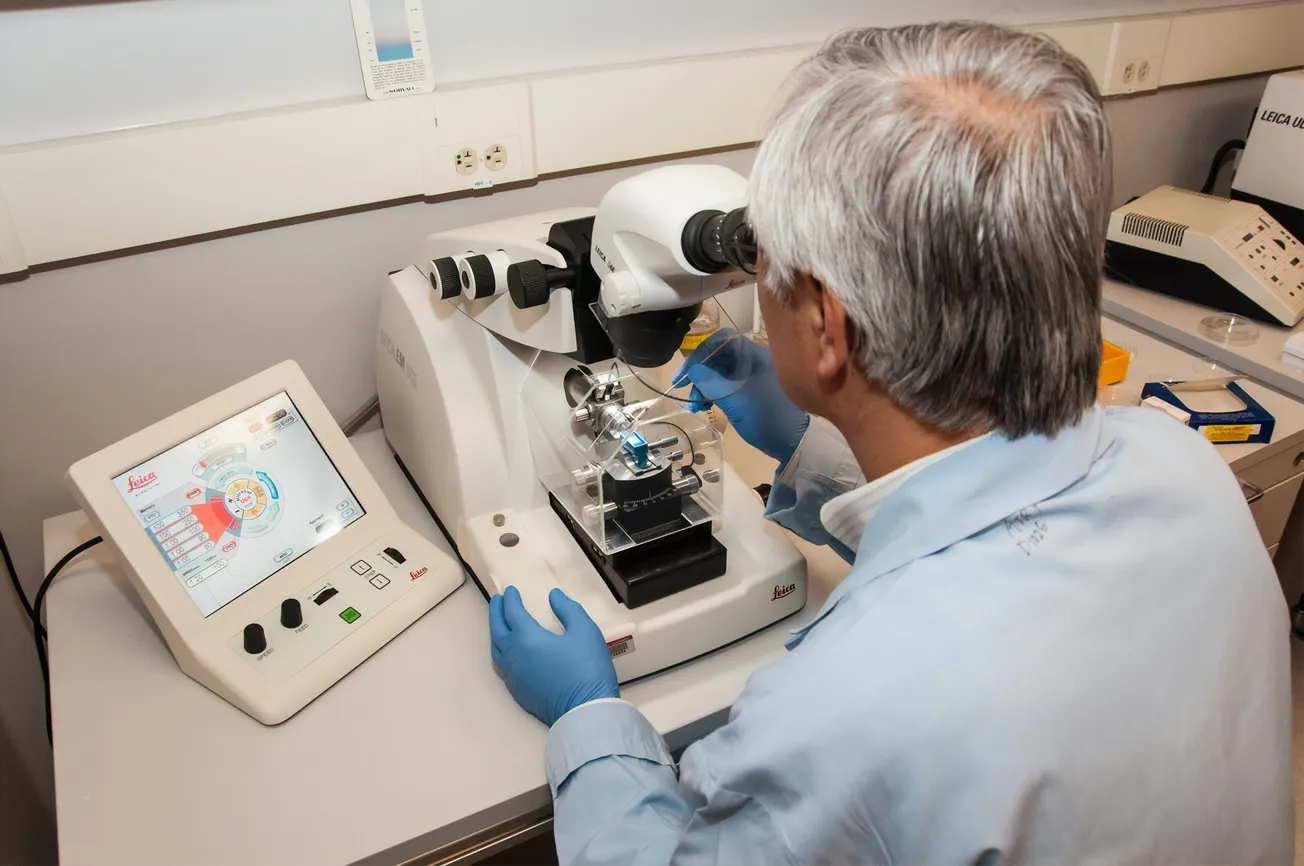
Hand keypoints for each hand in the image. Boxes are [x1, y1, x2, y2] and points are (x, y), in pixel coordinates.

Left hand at [488, 586, 618, 725]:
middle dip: (496, 612)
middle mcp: (514, 656)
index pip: (512, 612)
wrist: (585, 710)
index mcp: (527, 638)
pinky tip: (511, 652)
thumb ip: (568, 609)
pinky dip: (502, 651)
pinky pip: (503, 666)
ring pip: (496, 649)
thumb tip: (553, 596)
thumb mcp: (585, 631)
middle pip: (497, 629)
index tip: (511, 590)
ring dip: (496, 632)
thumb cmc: (587, 668)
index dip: (510, 599)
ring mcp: (514, 676)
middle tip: (498, 601)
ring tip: (501, 623)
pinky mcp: (518, 691)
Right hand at [673, 329, 809, 464]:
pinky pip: (726, 384)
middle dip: (700, 373)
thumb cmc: (766, 417)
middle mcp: (753, 360)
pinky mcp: (749, 390)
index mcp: (754, 354)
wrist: (791, 441)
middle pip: (718, 356)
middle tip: (687, 393)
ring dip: (704, 386)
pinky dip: (713, 393)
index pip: (721, 340)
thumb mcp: (734, 399)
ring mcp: (751, 376)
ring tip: (697, 406)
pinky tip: (705, 406)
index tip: (685, 374)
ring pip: (720, 372)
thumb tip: (692, 370)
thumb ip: (710, 381)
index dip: (700, 353)